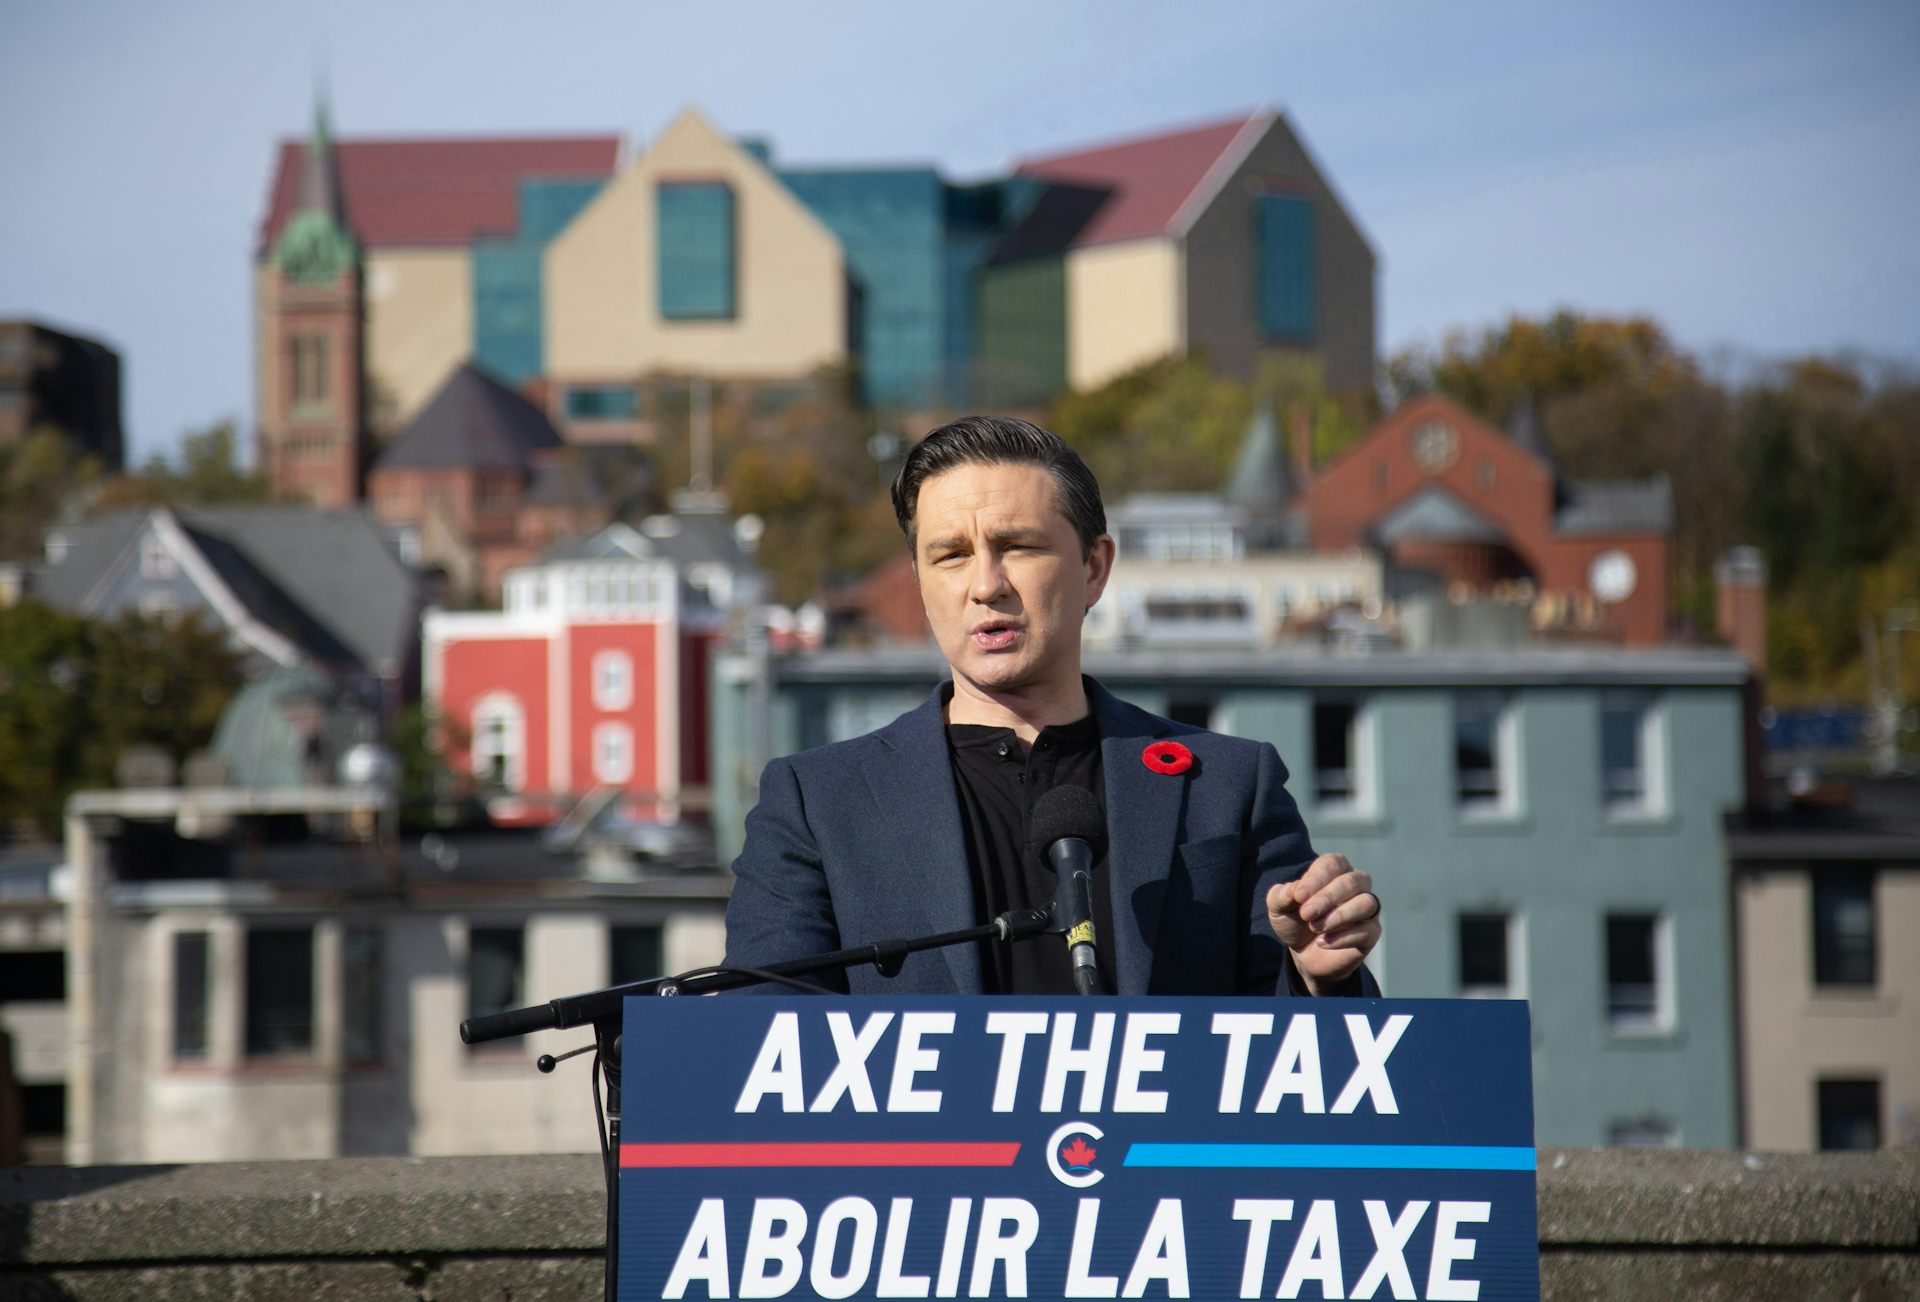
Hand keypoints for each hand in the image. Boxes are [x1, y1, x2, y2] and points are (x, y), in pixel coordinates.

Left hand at [1266, 854, 1380, 994]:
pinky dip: (1344, 937)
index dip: (1316, 878)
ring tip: (1315, 928)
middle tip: (1306, 914)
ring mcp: (1366, 908)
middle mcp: (1355, 884)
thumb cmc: (1295, 921)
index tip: (1298, 896)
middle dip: (1327, 898)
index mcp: (1334, 870)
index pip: (1333, 864)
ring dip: (1339, 916)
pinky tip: (1323, 942)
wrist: (1304, 954)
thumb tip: (1294, 890)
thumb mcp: (1278, 908)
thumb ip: (1281, 895)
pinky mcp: (1371, 932)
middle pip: (1351, 882)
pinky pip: (1368, 930)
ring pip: (1366, 903)